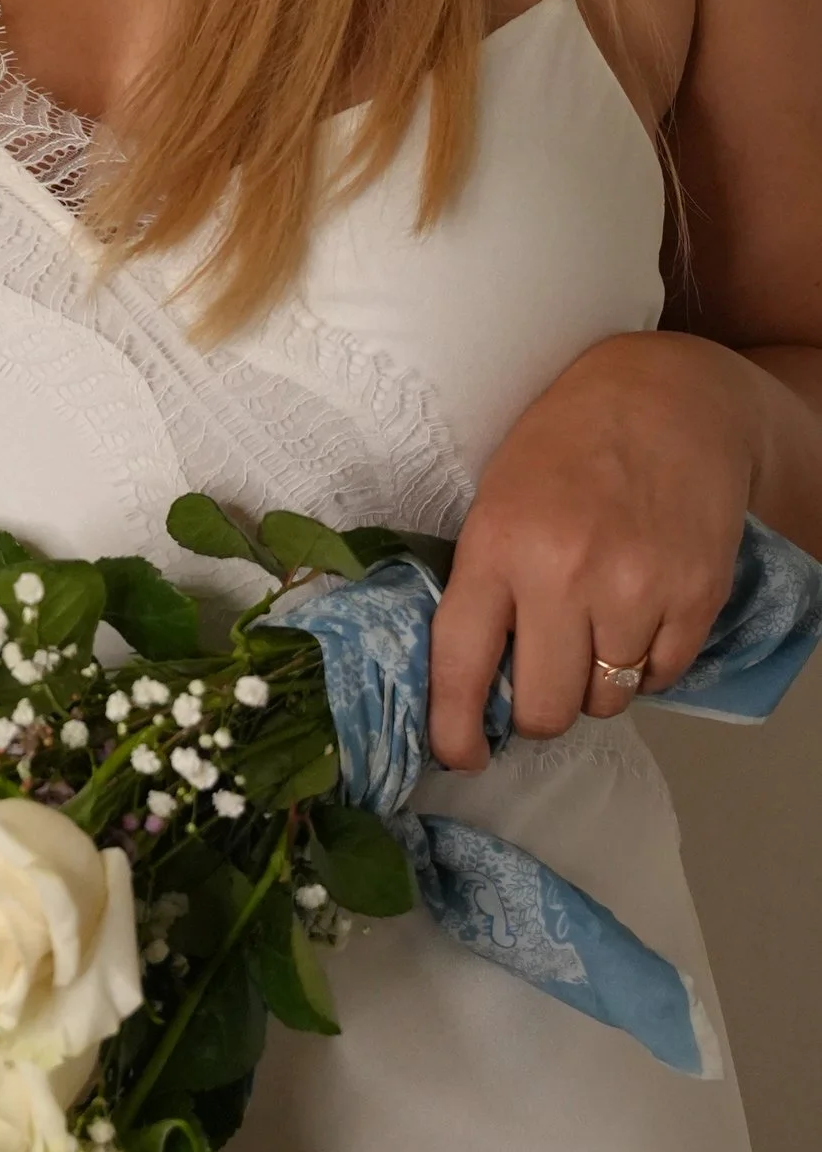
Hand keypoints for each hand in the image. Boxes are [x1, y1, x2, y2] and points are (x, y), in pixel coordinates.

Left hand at [425, 331, 755, 768]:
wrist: (667, 398)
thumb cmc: (565, 445)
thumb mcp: (496, 499)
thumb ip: (486, 583)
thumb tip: (477, 677)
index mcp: (497, 547)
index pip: (462, 665)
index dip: (455, 728)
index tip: (460, 753)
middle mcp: (565, 575)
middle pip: (546, 709)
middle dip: (539, 712)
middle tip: (541, 684)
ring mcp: (636, 589)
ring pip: (607, 699)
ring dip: (596, 684)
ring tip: (595, 629)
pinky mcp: (696, 595)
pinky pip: (663, 676)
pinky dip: (648, 666)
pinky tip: (639, 619)